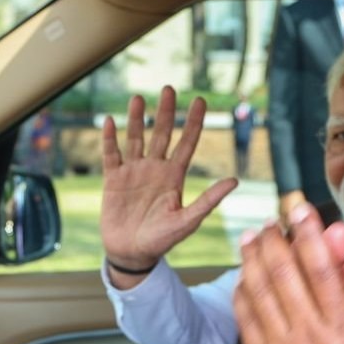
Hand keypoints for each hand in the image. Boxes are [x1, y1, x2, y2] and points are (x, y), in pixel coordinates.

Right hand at [100, 87, 236, 281]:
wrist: (131, 254)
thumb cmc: (161, 241)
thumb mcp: (187, 221)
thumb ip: (208, 200)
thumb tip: (235, 181)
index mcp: (174, 176)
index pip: (187, 143)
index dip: (194, 122)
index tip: (200, 100)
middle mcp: (155, 168)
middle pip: (162, 133)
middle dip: (167, 112)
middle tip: (170, 88)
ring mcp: (133, 172)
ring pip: (136, 138)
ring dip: (136, 119)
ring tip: (138, 98)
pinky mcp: (113, 179)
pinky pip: (111, 154)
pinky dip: (109, 139)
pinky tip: (109, 121)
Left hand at [234, 202, 343, 343]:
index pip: (322, 266)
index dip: (308, 233)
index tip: (300, 210)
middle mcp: (311, 335)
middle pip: (285, 273)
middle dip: (276, 239)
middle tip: (270, 219)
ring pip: (261, 295)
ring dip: (254, 262)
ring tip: (252, 239)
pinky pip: (249, 324)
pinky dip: (243, 297)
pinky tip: (242, 280)